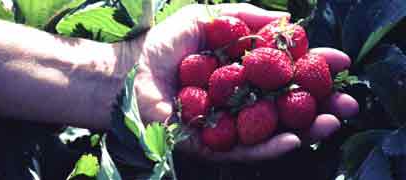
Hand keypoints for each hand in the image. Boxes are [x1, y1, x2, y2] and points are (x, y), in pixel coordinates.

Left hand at [130, 3, 354, 161]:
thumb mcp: (208, 19)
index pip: (285, 73)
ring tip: (333, 121)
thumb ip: (245, 18)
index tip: (340, 61)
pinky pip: (244, 150)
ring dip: (306, 128)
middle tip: (348, 102)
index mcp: (241, 73)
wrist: (127, 72)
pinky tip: (294, 137)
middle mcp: (239, 101)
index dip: (313, 67)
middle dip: (319, 103)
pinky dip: (268, 146)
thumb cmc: (164, 46)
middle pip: (286, 106)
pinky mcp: (212, 145)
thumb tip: (286, 19)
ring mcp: (228, 125)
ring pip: (272, 131)